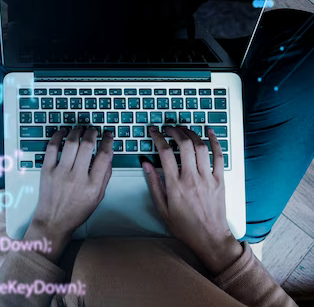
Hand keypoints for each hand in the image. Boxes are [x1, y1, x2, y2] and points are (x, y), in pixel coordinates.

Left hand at [25, 127, 112, 261]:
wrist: (54, 221)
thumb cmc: (77, 211)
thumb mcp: (98, 197)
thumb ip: (105, 177)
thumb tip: (109, 155)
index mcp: (93, 185)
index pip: (104, 156)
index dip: (108, 141)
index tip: (108, 134)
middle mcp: (77, 177)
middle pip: (87, 145)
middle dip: (92, 133)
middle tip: (93, 130)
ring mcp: (60, 172)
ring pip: (71, 143)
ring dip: (77, 131)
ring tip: (80, 128)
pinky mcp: (46, 170)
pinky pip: (52, 148)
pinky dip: (58, 136)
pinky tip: (63, 131)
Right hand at [143, 126, 242, 274]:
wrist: (210, 238)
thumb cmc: (184, 226)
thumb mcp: (162, 207)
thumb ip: (154, 183)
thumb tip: (146, 163)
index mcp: (175, 185)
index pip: (164, 153)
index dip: (158, 137)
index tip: (154, 131)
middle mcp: (192, 178)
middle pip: (184, 145)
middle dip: (174, 131)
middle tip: (168, 128)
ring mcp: (207, 178)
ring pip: (200, 147)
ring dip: (190, 133)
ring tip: (183, 129)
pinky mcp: (220, 180)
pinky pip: (218, 156)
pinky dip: (214, 141)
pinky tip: (209, 131)